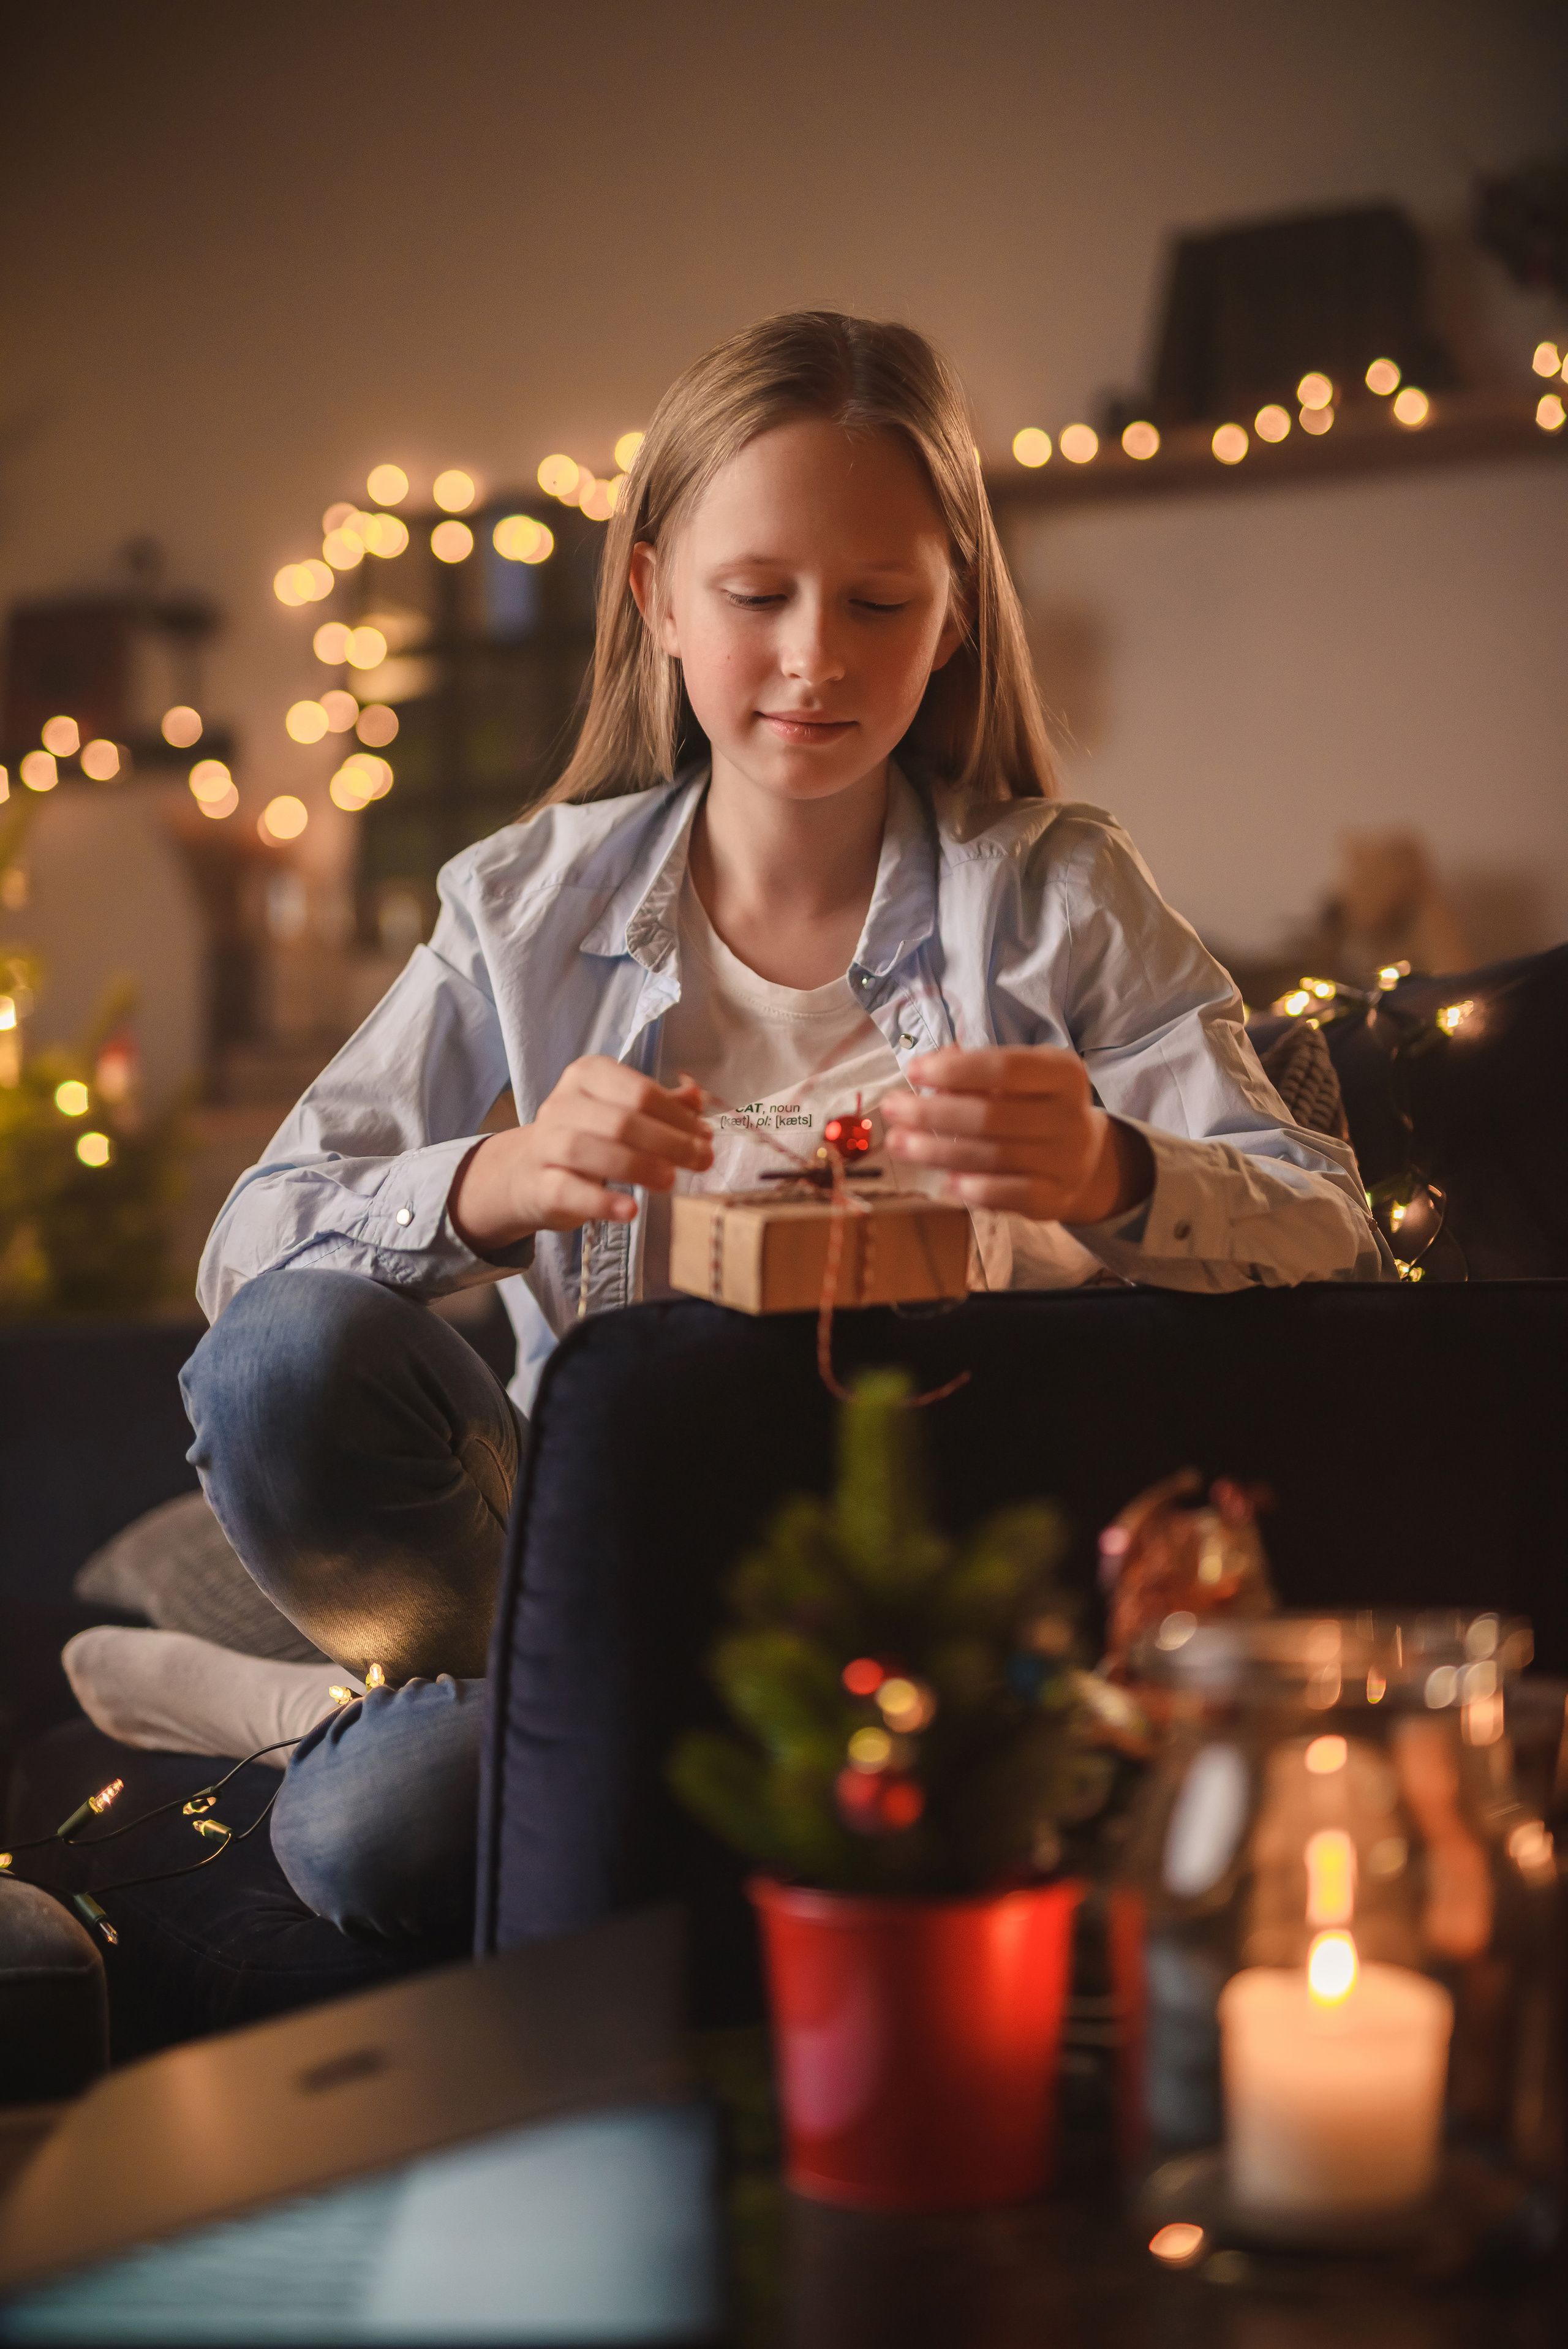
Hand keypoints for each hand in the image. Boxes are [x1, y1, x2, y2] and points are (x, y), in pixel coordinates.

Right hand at [449, 1059, 712, 1252]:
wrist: (527, 1173)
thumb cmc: (587, 1138)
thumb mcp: (622, 1112)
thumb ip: (661, 1104)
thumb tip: (698, 1097)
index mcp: (588, 1075)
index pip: (640, 1092)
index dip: (678, 1117)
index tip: (705, 1137)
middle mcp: (563, 1103)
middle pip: (621, 1120)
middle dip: (669, 1142)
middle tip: (702, 1161)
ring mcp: (546, 1143)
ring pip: (591, 1150)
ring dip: (639, 1167)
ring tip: (671, 1181)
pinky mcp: (539, 1184)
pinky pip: (569, 1190)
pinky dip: (602, 1202)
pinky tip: (630, 1210)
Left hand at [880, 1046, 1152, 1225]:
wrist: (1086, 1160)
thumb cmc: (1035, 1107)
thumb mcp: (1019, 1079)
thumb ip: (976, 1072)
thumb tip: (929, 1069)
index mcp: (1063, 1073)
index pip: (1004, 1067)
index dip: (954, 1070)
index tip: (913, 1071)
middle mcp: (1071, 1115)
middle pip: (991, 1115)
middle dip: (932, 1113)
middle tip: (892, 1109)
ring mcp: (1067, 1161)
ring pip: (992, 1157)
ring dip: (937, 1151)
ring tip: (899, 1143)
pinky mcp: (1055, 1199)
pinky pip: (1009, 1196)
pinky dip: (974, 1189)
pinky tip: (944, 1182)